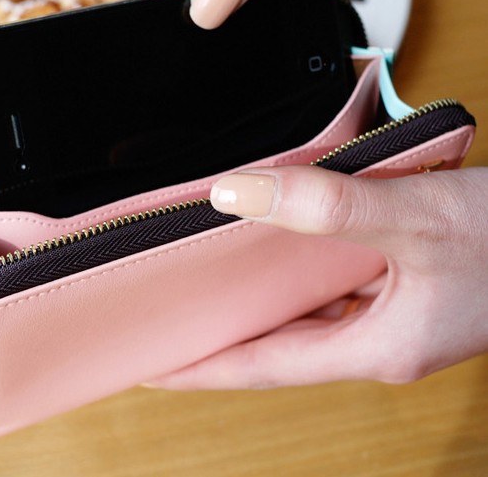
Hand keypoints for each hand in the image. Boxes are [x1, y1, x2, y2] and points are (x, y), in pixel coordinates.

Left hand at [148, 166, 487, 388]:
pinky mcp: (401, 291)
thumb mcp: (414, 217)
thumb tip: (235, 194)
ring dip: (257, 308)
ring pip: (304, 320)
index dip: (200, 366)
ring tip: (207, 292)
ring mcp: (391, 319)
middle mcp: (376, 341)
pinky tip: (279, 256)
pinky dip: (295, 279)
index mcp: (374, 348)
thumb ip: (326, 204)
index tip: (149, 363)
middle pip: (276, 349)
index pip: (260, 367)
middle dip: (220, 339)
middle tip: (167, 323)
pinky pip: (331, 293)